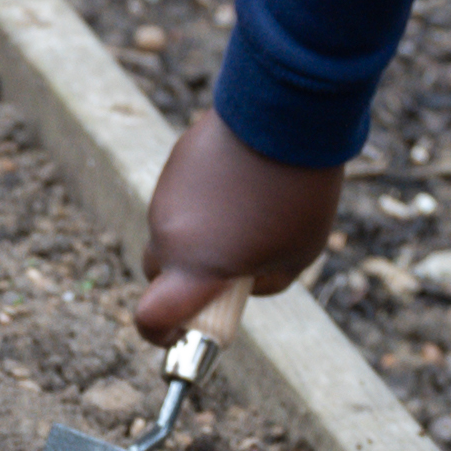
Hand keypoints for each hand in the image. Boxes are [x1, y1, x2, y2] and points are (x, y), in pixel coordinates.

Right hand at [136, 106, 341, 339]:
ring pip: (172, 233)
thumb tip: (242, 282)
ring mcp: (167, 197)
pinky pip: (181, 199)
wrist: (288, 115)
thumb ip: (261, 284)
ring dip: (197, 238)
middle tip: (226, 272)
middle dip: (182, 281)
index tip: (177, 335)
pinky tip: (240, 185)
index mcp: (196, 268)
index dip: (159, 334)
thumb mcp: (297, 256)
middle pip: (158, 274)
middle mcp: (170, 235)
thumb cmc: (299, 193)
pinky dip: (201, 204)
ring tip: (248, 215)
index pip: (151, 318)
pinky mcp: (175, 165)